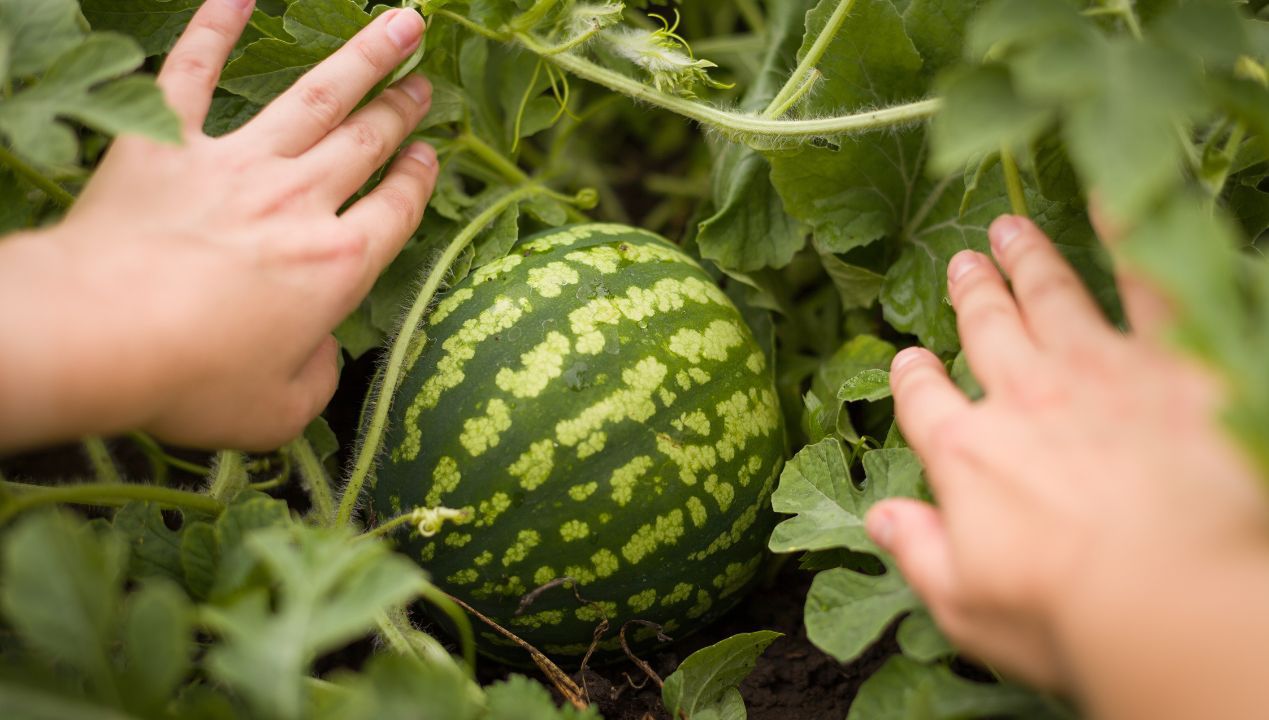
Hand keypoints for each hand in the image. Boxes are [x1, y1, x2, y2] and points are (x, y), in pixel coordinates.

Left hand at [8, 0, 436, 449]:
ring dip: (362, 58)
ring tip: (399, 22)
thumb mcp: (279, 410)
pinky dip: (216, 26)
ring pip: (315, 98)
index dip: (418, 180)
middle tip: (425, 82)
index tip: (429, 155)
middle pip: (366, 143)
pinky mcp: (168, 143)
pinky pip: (194, 72)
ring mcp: (236, 165)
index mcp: (336, 266)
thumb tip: (319, 350)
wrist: (100, 334)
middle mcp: (299, 203)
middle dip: (402, 108)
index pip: (395, 210)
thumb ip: (317, 377)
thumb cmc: (193, 381)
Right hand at [865, 215, 1268, 699]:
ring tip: (1008, 229)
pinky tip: (1109, 199)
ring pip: (1048, 297)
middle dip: (971, 296)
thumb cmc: (1069, 617)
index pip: (924, 403)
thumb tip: (880, 517)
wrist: (1173, 597)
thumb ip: (919, 553)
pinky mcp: (1171, 361)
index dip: (913, 379)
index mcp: (968, 454)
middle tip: (962, 264)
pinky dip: (1127, 235)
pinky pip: (1147, 283)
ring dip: (1026, 260)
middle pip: (985, 332)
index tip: (909, 361)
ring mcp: (1095, 370)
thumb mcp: (966, 606)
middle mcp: (1022, 397)